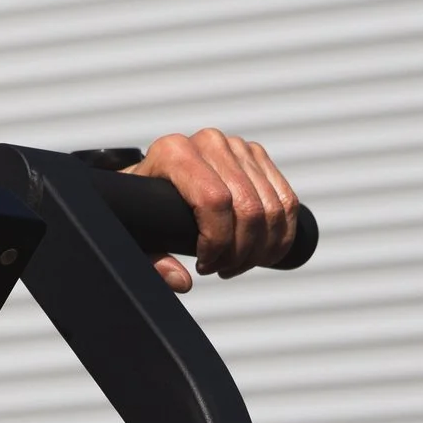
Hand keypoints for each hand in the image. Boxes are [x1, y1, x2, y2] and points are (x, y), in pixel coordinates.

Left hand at [134, 129, 299, 290]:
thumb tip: (182, 280)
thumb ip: (151, 260)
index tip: (204, 264)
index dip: (218, 242)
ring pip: (272, 208)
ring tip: (237, 264)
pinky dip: (281, 235)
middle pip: (248, 208)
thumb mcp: (136, 231)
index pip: (214, 201)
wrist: (151, 178)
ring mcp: (236, 146)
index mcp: (173, 152)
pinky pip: (286, 200)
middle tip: (222, 269)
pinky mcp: (256, 155)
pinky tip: (262, 253)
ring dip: (262, 248)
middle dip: (241, 251)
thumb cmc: (141, 205)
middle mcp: (208, 143)